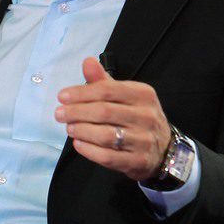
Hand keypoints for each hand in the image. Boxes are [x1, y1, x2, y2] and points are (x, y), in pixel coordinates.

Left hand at [56, 57, 170, 181]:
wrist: (163, 148)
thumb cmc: (138, 117)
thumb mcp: (126, 96)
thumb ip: (104, 81)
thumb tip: (87, 62)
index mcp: (143, 94)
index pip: (108, 90)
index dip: (81, 93)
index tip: (62, 96)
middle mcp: (146, 116)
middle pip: (104, 112)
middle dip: (77, 112)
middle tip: (59, 114)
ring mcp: (143, 140)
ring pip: (105, 135)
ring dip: (82, 131)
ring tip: (69, 128)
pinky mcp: (138, 161)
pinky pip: (108, 157)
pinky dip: (89, 150)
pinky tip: (78, 144)